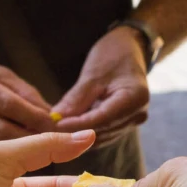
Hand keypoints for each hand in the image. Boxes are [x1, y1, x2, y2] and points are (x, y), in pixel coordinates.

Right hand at [0, 52, 55, 153]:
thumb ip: (25, 93)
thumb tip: (52, 115)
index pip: (11, 105)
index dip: (36, 118)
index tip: (58, 125)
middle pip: (3, 131)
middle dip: (33, 138)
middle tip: (56, 142)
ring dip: (21, 151)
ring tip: (42, 150)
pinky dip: (6, 157)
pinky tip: (21, 155)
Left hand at [52, 27, 149, 144]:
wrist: (129, 49)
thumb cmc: (113, 55)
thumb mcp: (93, 74)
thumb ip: (76, 99)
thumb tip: (56, 118)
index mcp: (135, 99)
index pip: (102, 119)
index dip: (77, 125)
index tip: (55, 124)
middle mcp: (137, 115)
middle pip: (102, 131)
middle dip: (75, 132)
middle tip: (49, 128)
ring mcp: (132, 121)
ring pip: (101, 137)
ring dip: (77, 135)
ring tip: (54, 129)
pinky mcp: (123, 124)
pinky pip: (102, 133)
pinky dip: (84, 132)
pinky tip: (67, 128)